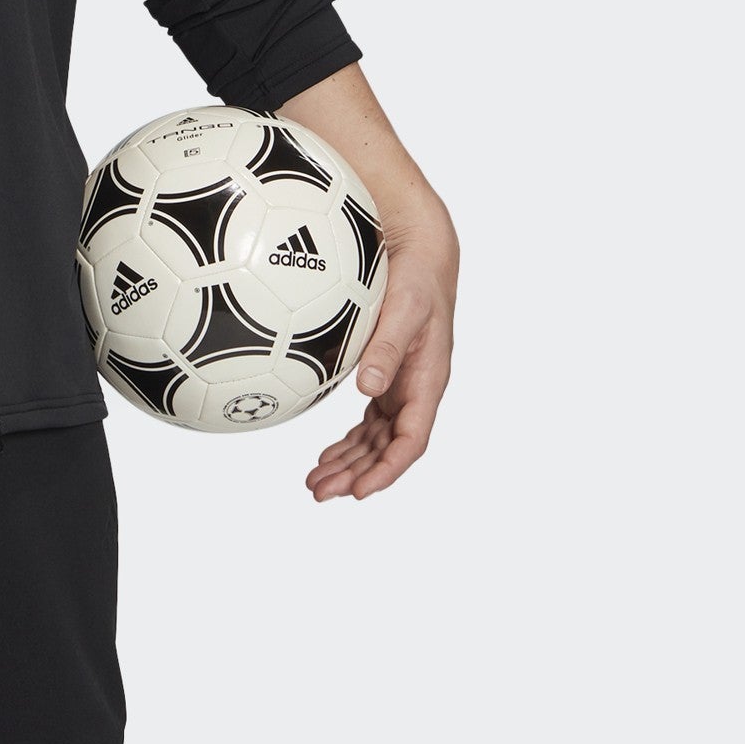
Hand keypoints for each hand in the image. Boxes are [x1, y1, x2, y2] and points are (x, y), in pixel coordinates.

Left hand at [306, 199, 457, 500]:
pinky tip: (327, 452)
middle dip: (358, 475)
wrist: (420, 252)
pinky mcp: (385, 374)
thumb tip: (368, 389)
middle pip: (388, 448)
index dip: (387, 469)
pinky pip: (369, 420)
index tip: (359, 491)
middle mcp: (415, 389)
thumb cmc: (417, 278)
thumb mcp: (405, 308)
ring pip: (376, 438)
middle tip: (321, 491)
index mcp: (427, 380)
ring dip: (350, 463)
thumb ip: (387, 347)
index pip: (411, 440)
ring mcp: (400, 384)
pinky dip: (350, 440)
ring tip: (317, 482)